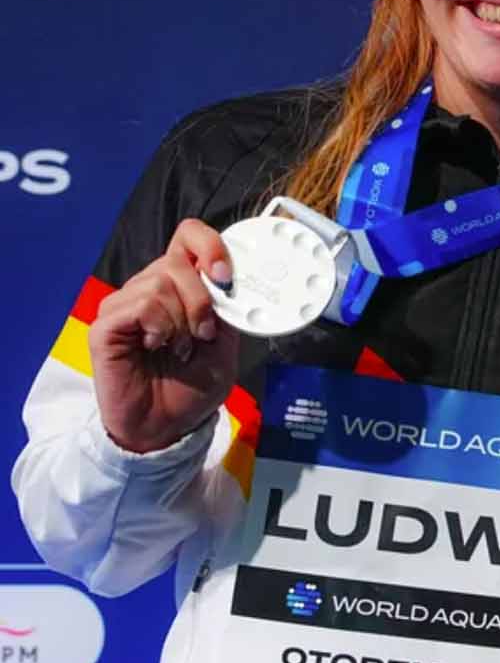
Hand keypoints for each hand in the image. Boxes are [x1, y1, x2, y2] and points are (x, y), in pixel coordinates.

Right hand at [87, 219, 243, 452]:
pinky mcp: (106, 325)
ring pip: (160, 282)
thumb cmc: (192, 387)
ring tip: (178, 349)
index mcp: (181, 287)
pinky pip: (140, 305)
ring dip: (182, 321)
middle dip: (202, 300)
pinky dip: (160, 327)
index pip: (188, 237)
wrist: (167, 426)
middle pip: (177, 261)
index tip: (226, 274)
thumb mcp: (225, 344)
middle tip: (202, 335)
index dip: (210, 244)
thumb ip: (227, 309)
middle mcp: (150, 288)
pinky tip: (155, 347)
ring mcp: (125, 305)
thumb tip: (230, 278)